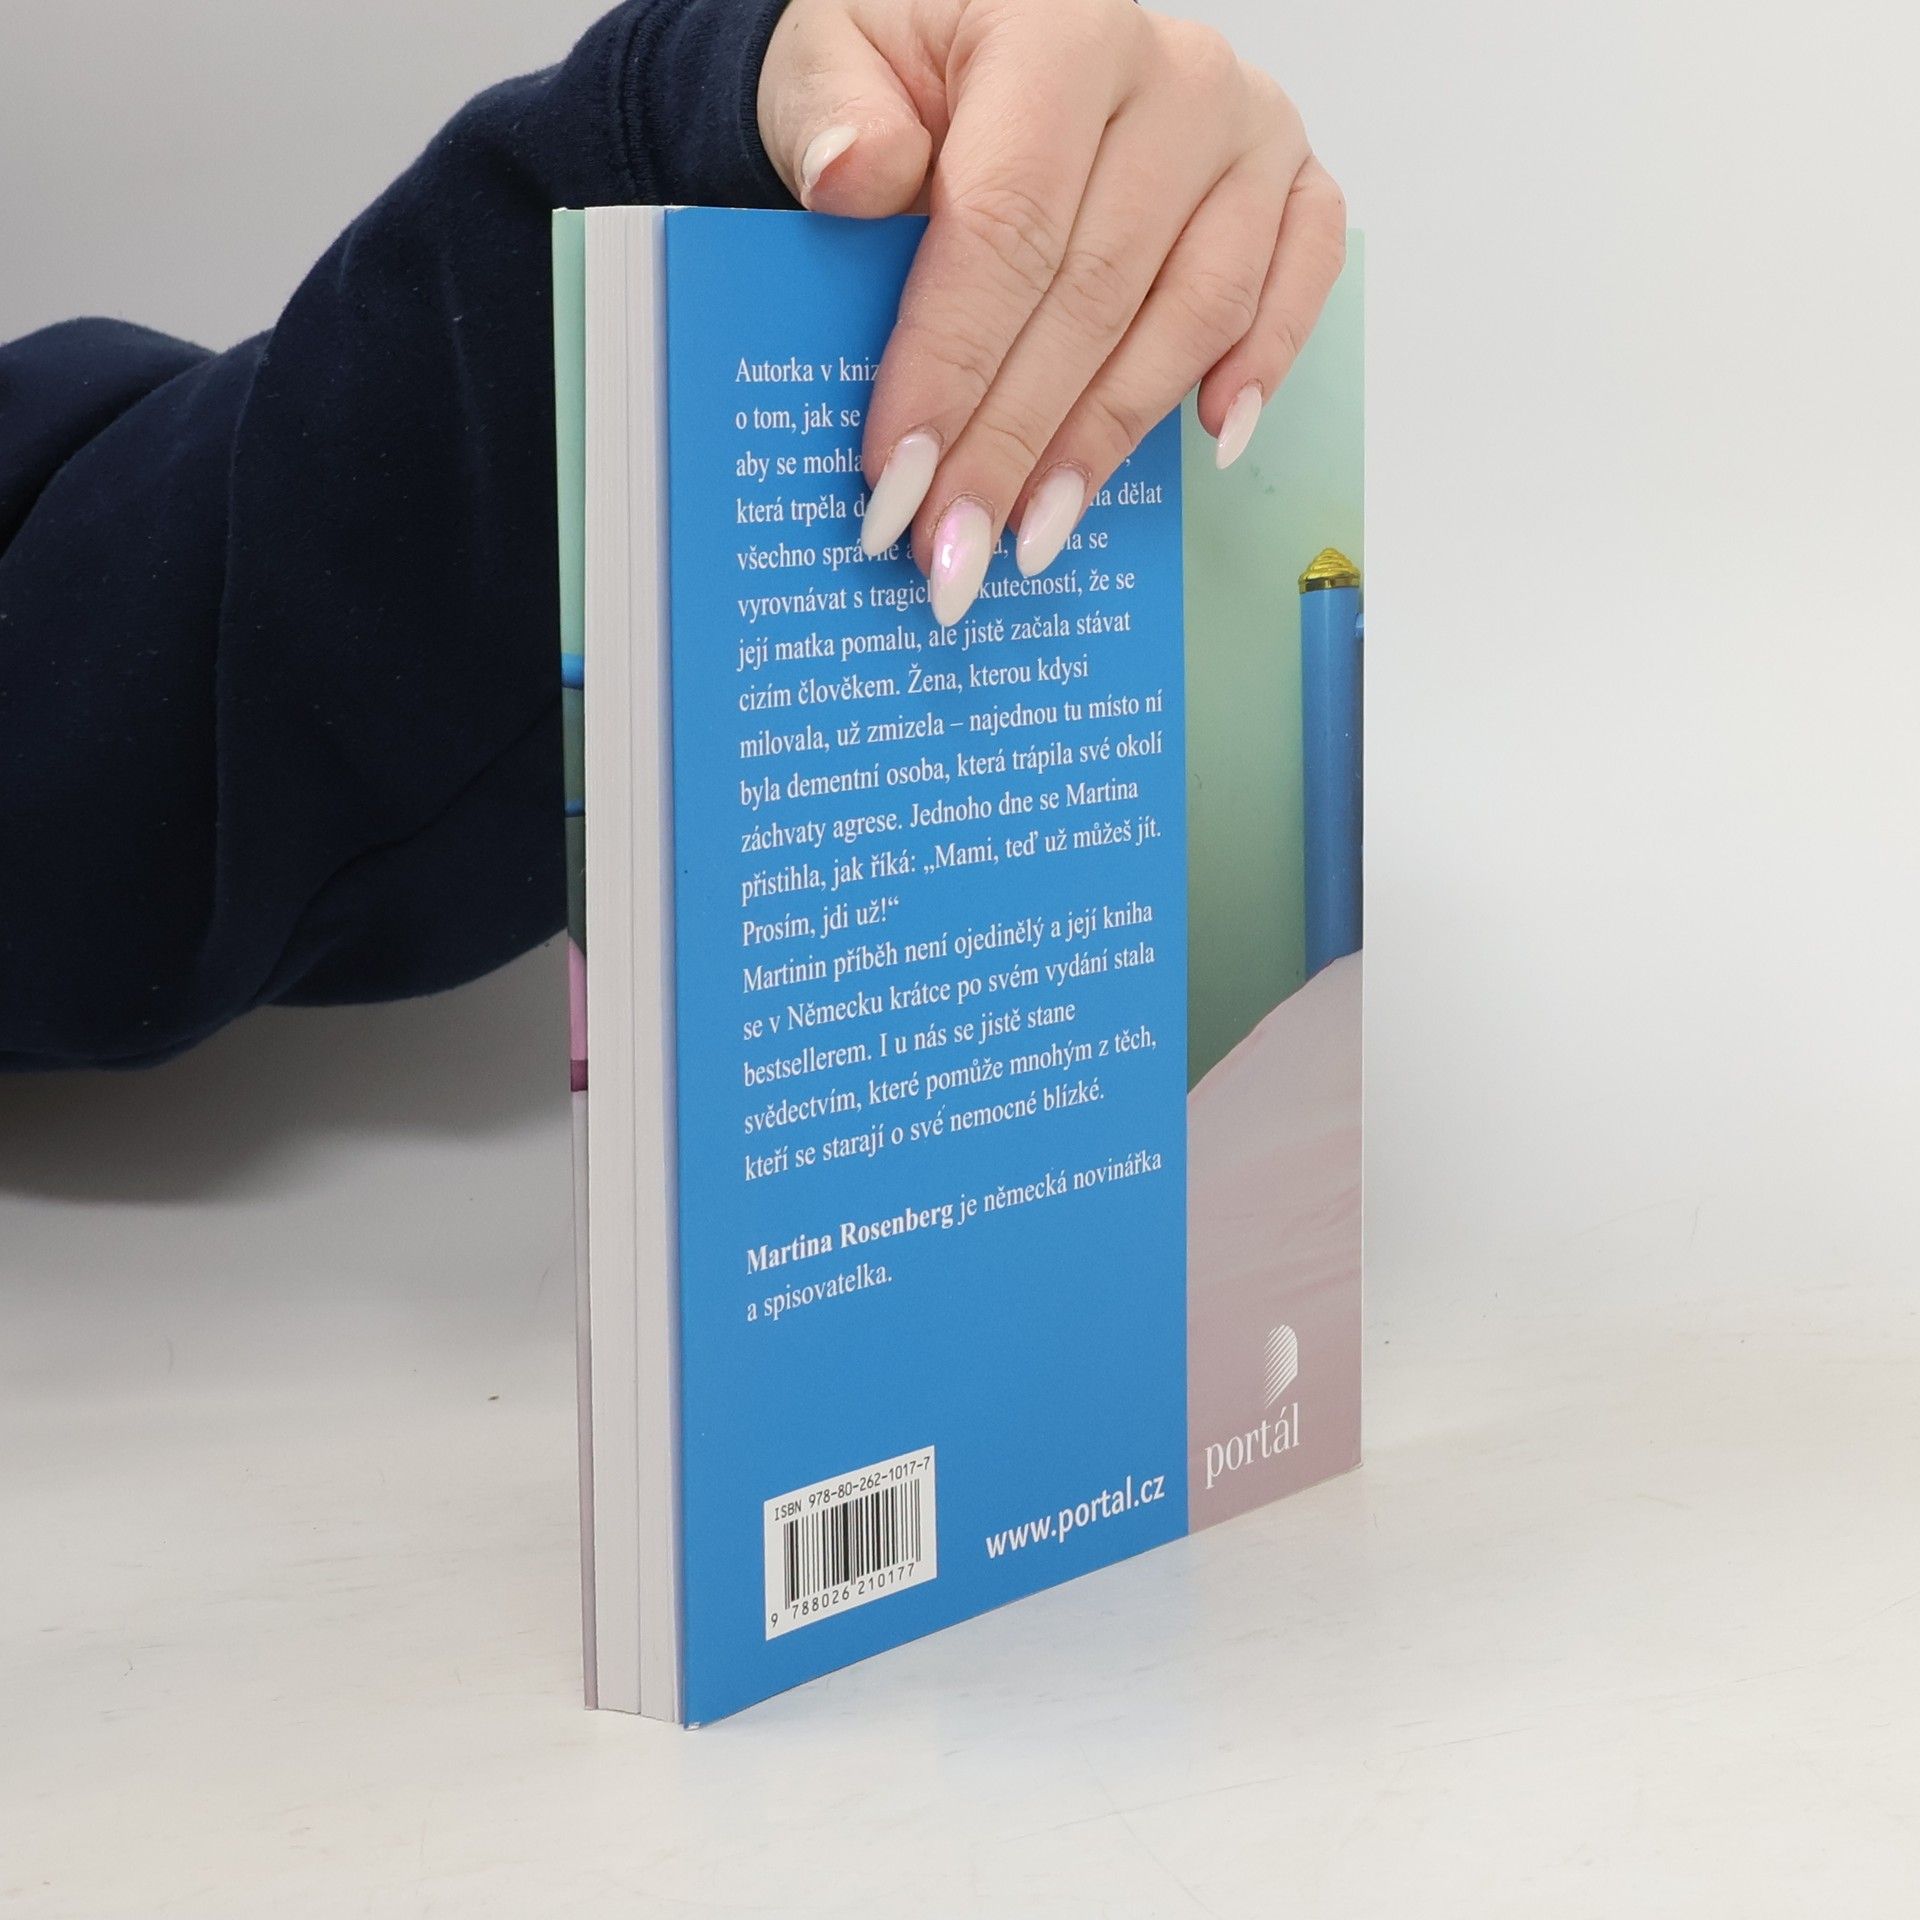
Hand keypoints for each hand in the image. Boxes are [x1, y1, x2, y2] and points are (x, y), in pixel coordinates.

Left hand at [757, 0, 1345, 626]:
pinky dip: (1261, 367)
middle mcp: (1173, 77)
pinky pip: (1298, 281)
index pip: (1008, 225)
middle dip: (1013, 442)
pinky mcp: (1291, 182)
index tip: (899, 479)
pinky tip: (1207, 446)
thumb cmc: (909, 61)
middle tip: (953, 550)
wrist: (978, 38)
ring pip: (1193, 312)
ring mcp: (1246, 133)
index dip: (952, 364)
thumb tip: (848, 180)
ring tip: (1034, 536)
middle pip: (1095, 294)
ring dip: (1111, 440)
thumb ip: (827, 112)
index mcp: (1056, 29)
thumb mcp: (827, 57)